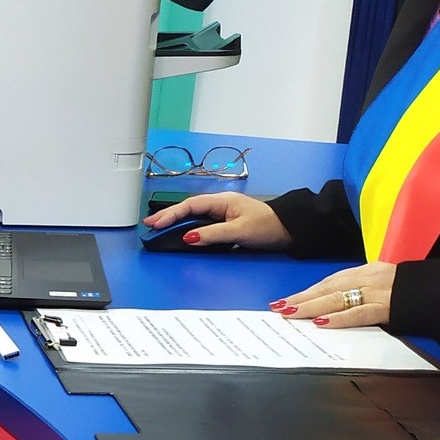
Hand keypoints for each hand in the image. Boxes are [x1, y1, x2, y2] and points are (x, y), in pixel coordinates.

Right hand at [141, 191, 292, 249]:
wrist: (290, 230)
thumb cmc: (269, 226)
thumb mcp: (240, 231)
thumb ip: (213, 234)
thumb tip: (189, 238)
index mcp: (222, 201)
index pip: (190, 206)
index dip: (170, 214)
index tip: (155, 224)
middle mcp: (220, 204)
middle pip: (188, 208)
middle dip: (167, 215)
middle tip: (149, 224)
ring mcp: (223, 213)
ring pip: (194, 215)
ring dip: (176, 220)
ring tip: (159, 226)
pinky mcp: (226, 222)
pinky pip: (201, 222)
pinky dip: (187, 226)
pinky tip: (181, 231)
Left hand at [273, 261, 393, 328]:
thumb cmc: (414, 289)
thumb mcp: (387, 282)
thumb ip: (363, 290)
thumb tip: (338, 304)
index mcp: (366, 272)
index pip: (330, 283)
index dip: (307, 292)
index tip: (287, 300)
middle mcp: (368, 279)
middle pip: (328, 289)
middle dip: (301, 298)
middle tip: (278, 307)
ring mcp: (377, 293)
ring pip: (337, 298)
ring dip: (310, 306)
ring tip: (290, 313)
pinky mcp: (388, 307)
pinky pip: (360, 313)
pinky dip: (339, 318)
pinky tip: (321, 322)